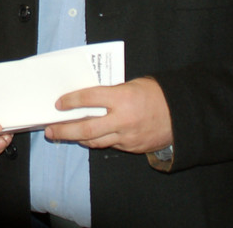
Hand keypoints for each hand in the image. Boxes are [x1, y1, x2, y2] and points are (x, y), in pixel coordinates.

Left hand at [44, 77, 171, 153]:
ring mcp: (127, 137)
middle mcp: (122, 120)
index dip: (71, 101)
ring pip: (95, 141)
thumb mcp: (133, 85)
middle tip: (50, 130)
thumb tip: (89, 97)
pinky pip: (110, 145)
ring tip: (64, 135)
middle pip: (85, 129)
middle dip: (64, 130)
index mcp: (122, 98)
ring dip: (77, 139)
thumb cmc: (157, 94)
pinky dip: (97, 141)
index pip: (88, 99)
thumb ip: (112, 92)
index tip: (59, 104)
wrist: (182, 115)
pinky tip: (89, 137)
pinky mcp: (132, 148)